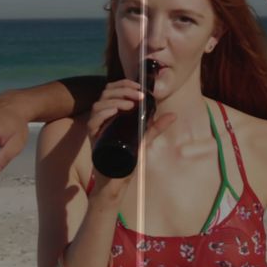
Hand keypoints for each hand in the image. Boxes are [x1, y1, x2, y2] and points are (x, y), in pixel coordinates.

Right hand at [87, 81, 174, 205]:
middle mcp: (103, 119)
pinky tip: (114, 112)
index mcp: (113, 115)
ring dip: (115, 100)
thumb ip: (156, 127)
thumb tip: (173, 115)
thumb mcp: (144, 140)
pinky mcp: (94, 139)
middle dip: (122, 90)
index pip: (113, 91)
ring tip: (129, 104)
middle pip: (106, 94)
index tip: (139, 86)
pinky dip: (102, 114)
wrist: (116, 182)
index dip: (124, 84)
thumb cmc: (127, 161)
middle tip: (138, 94)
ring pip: (99, 105)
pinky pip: (93, 122)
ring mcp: (97, 128)